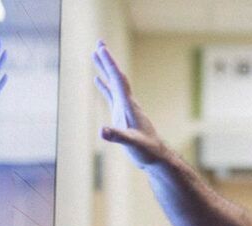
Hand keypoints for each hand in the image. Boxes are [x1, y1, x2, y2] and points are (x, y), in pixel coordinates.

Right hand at [92, 40, 164, 166]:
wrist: (156, 157)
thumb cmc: (147, 150)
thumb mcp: (132, 143)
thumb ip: (118, 136)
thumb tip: (102, 131)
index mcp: (129, 105)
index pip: (118, 80)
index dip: (109, 64)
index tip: (101, 48)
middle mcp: (128, 103)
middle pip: (116, 76)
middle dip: (107, 60)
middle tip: (98, 42)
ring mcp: (125, 108)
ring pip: (113, 83)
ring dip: (105, 68)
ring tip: (95, 54)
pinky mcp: (123, 115)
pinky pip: (112, 95)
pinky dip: (104, 86)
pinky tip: (97, 79)